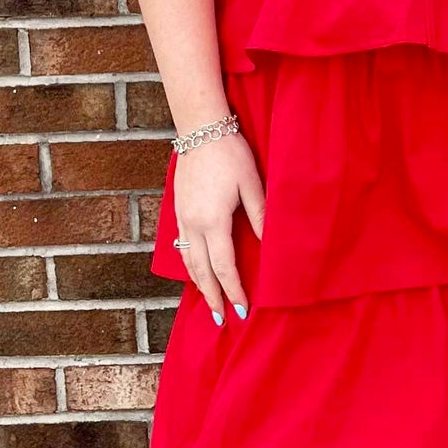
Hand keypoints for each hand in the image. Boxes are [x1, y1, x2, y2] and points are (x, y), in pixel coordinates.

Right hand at [171, 131, 264, 325]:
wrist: (200, 128)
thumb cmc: (230, 154)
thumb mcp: (252, 184)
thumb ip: (260, 217)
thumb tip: (269, 246)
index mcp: (213, 222)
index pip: (224, 267)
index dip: (233, 290)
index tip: (242, 310)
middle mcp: (192, 224)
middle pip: (200, 271)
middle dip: (211, 296)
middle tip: (220, 319)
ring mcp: (181, 217)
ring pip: (187, 260)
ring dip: (198, 283)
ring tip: (208, 300)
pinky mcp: (178, 209)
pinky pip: (181, 246)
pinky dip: (189, 264)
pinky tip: (195, 269)